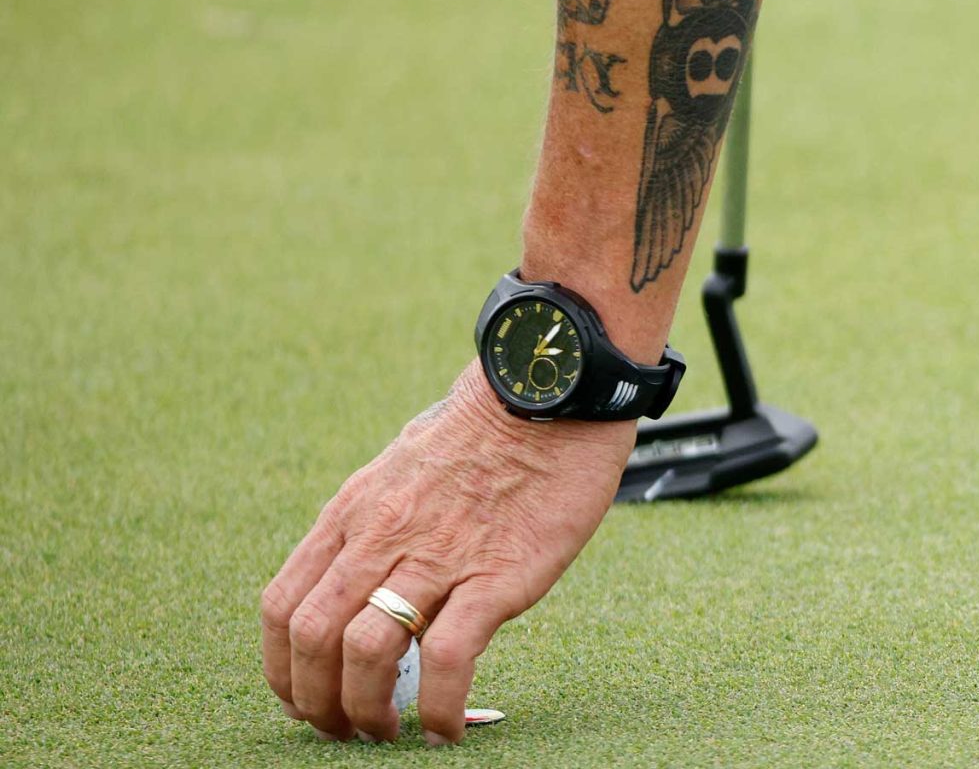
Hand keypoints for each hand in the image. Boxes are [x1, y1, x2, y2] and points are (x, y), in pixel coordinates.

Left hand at [259, 366, 633, 743]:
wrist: (553, 390)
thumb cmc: (490, 426)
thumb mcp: (405, 467)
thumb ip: (381, 522)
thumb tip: (372, 576)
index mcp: (355, 513)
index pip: (283, 605)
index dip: (282, 669)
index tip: (305, 700)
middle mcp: (383, 536)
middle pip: (312, 639)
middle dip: (318, 702)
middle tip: (346, 731)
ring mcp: (439, 556)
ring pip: (367, 653)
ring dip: (368, 711)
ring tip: (390, 732)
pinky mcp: (498, 574)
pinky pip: (446, 657)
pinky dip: (437, 706)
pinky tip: (445, 727)